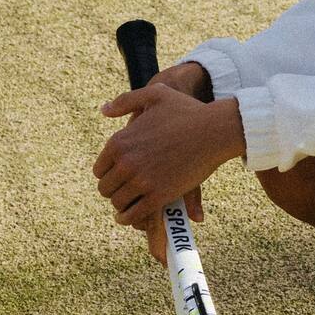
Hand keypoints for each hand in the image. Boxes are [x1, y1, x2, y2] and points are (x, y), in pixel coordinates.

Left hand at [93, 82, 243, 243]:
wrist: (214, 130)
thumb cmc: (187, 111)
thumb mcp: (155, 95)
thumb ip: (126, 101)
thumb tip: (104, 110)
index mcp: (119, 142)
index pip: (100, 169)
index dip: (108, 174)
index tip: (118, 177)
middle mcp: (125, 163)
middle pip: (106, 188)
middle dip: (115, 191)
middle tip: (125, 191)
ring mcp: (141, 181)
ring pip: (118, 203)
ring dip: (122, 206)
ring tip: (128, 204)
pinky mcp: (158, 196)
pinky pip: (135, 215)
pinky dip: (129, 219)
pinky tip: (130, 218)